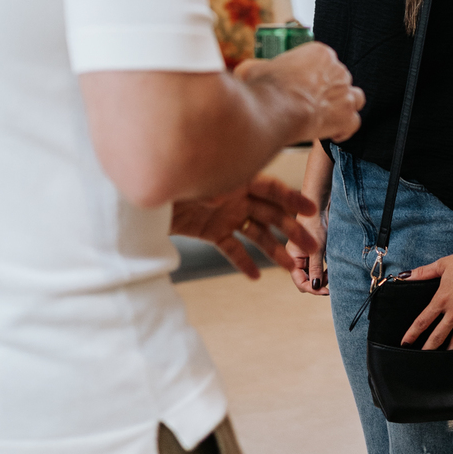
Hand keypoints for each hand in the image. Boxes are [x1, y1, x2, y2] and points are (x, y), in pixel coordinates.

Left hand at [172, 176, 317, 280]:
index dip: (293, 200)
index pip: (272, 188)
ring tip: (290, 269)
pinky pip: (231, 247)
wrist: (140, 196)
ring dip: (273, 250)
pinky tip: (255, 276)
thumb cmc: (171, 178)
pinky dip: (242, 261)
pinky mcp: (209, 230)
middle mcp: (234, 194)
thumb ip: (225, 184)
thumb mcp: (201, 179)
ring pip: (255, 233)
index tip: (312, 211)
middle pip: (270, 213)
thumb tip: (240, 192)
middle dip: (292, 231)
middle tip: (312, 248)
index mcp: (236, 177)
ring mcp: (223, 213)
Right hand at [240, 44, 363, 142]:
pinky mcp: (347, 116)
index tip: (303, 89)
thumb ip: (259, 67)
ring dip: (343, 107)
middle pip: (339, 80)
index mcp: (320, 53)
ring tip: (326, 116)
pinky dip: (344, 129)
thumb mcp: (254, 68)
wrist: (273, 110)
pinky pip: (354, 123)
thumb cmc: (263, 88)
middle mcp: (337, 69)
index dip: (314, 78)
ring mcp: (345, 93)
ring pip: (354, 98)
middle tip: (311, 105)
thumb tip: (250, 69)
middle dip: (328, 92)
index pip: (324, 63)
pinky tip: (332, 133)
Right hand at [286, 203, 329, 295]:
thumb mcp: (316, 250)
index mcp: (291, 258)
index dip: (313, 289)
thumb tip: (315, 288)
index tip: (327, 290)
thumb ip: (315, 269)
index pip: (300, 282)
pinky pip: (317, 267)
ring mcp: (304, 256)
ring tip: (331, 272)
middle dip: (318, 283)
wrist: (318, 207)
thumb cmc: (314, 225)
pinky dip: (324, 269)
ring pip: (312, 274)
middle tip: (331, 279)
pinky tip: (331, 267)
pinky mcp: (312, 252)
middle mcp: (296, 259)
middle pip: (306, 280)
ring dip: (322, 277)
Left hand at [400, 250, 452, 350]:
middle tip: (421, 356)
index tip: (406, 342)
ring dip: (448, 349)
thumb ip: (423, 272)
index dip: (412, 333)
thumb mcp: (442, 265)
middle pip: (438, 336)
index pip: (423, 321)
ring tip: (443, 356)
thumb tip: (406, 275)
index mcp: (441, 300)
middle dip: (428, 348)